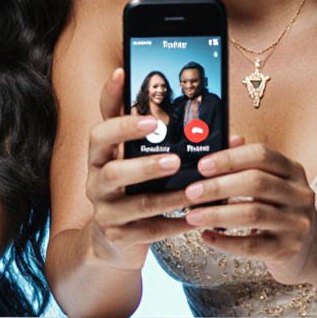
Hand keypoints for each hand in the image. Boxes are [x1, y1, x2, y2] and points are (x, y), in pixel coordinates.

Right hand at [84, 68, 191, 270]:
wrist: (110, 243)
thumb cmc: (132, 190)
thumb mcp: (136, 161)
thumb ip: (165, 141)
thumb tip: (220, 127)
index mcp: (100, 156)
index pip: (101, 127)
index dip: (109, 100)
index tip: (123, 74)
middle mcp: (96, 181)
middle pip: (111, 169)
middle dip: (143, 164)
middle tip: (173, 158)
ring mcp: (105, 211)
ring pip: (134, 203)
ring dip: (167, 195)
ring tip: (192, 190)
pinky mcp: (118, 237)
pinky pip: (148, 231)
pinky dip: (173, 224)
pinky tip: (193, 219)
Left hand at [180, 141, 316, 285]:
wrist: (314, 249)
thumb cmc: (282, 210)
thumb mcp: (273, 182)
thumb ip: (249, 163)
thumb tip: (228, 138)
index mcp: (293, 171)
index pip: (262, 155)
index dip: (230, 158)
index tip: (202, 165)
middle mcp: (299, 195)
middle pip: (256, 183)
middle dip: (218, 186)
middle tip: (190, 192)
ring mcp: (296, 224)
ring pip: (252, 214)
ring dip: (216, 214)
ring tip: (192, 216)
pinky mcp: (287, 250)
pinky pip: (251, 246)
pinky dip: (224, 241)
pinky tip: (206, 236)